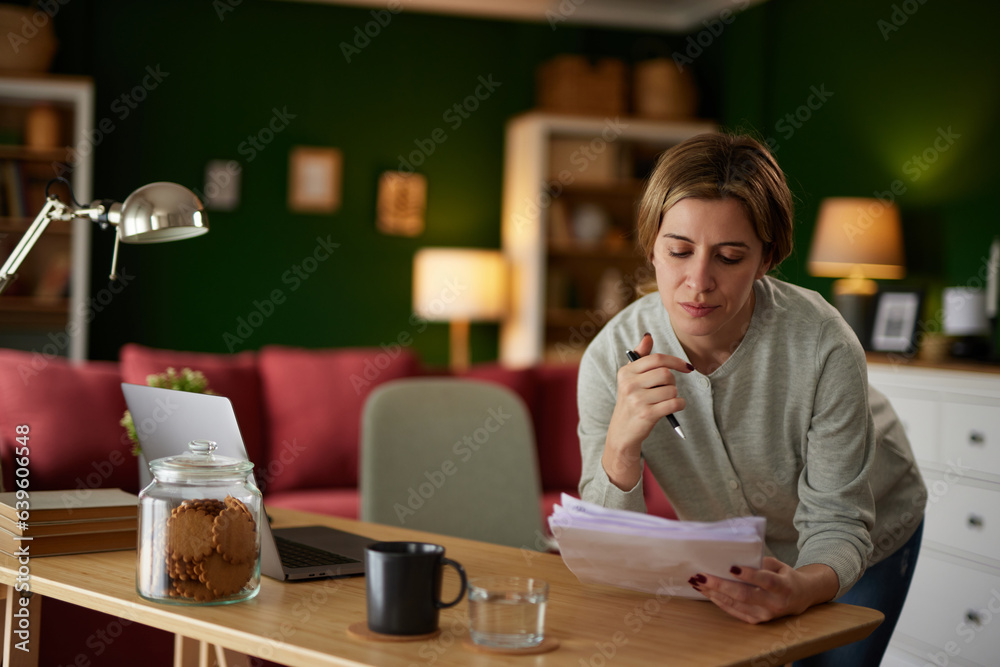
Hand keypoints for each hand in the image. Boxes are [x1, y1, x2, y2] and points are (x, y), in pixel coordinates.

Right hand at [602, 334, 691, 489]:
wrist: (622, 432)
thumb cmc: (631, 402)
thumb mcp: (631, 378)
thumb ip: (641, 356)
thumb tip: (648, 336)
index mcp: (626, 372)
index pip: (657, 359)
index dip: (676, 361)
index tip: (687, 367)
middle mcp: (629, 384)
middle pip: (666, 373)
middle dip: (672, 382)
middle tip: (665, 390)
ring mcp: (637, 399)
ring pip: (672, 389)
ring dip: (674, 395)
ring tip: (663, 402)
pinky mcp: (647, 414)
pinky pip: (675, 403)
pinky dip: (679, 405)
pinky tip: (671, 409)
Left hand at [688, 559, 838, 623]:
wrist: (799, 598)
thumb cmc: (784, 576)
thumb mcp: (778, 565)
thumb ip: (759, 563)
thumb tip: (733, 557)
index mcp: (783, 586)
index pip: (765, 580)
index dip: (749, 575)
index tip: (731, 567)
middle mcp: (774, 604)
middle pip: (744, 595)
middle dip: (720, 585)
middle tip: (701, 576)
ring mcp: (764, 615)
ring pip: (735, 604)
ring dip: (713, 593)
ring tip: (697, 582)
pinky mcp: (756, 620)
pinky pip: (733, 610)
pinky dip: (717, 600)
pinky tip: (705, 592)